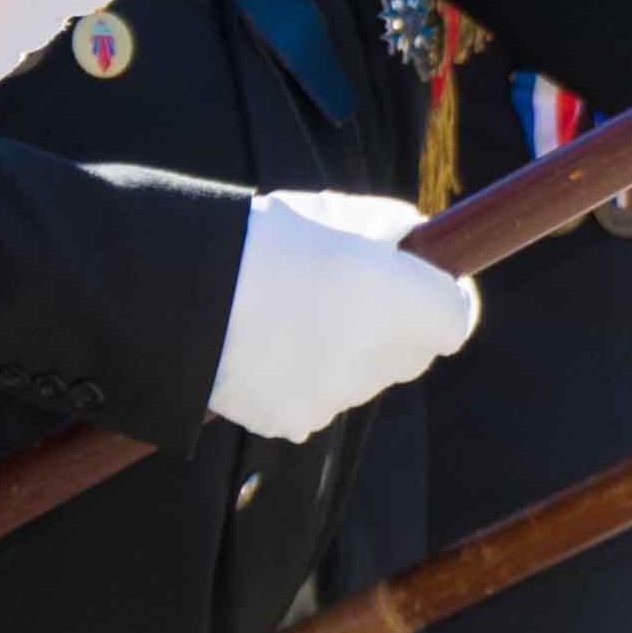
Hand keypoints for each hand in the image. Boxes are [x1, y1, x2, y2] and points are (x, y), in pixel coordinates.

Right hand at [209, 189, 480, 437]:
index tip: (431, 280)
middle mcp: (375, 358)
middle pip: (412, 353)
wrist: (176, 294)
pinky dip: (304, 380)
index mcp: (397, 300)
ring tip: (294, 315)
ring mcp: (335, 396)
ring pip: (363, 378)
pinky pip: (317, 401)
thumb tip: (410, 244)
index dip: (446, 299)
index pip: (455, 320)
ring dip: (349, 354)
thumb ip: (387, 229)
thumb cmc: (260, 240)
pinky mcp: (293, 420)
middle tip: (358, 294)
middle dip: (398, 327)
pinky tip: (267, 347)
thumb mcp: (334, 212)